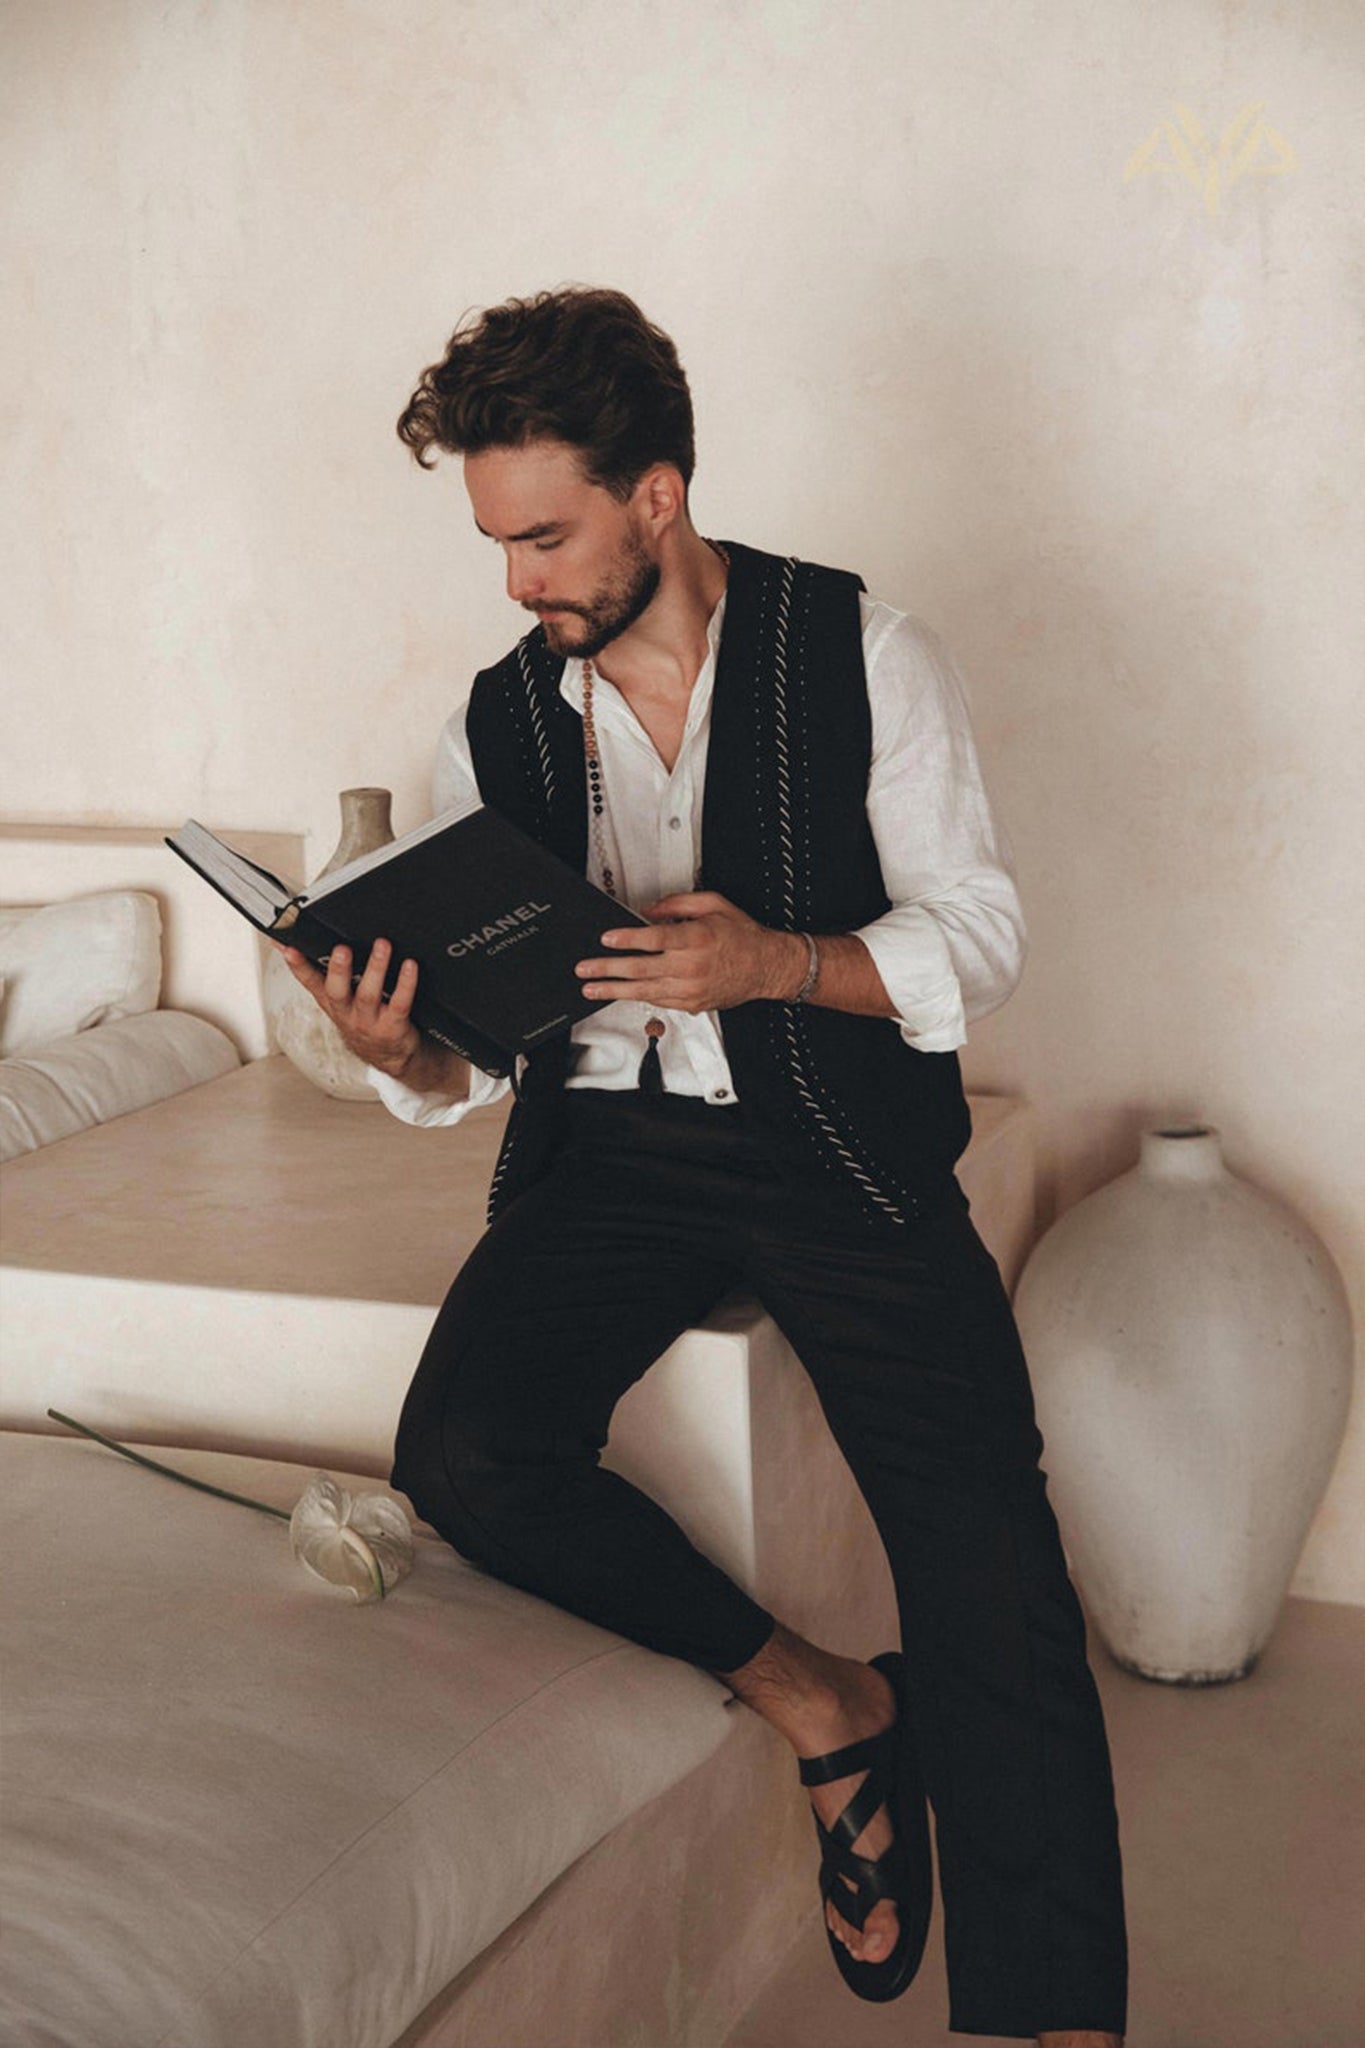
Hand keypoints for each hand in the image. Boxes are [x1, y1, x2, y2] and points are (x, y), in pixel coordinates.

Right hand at [274, 936, 421, 1077]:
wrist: (388, 1056)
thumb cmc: (363, 1020)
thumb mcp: (339, 1002)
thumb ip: (325, 974)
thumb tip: (309, 945)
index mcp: (331, 1003)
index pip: (309, 981)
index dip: (297, 965)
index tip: (288, 947)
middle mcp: (346, 1013)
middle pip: (336, 991)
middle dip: (337, 969)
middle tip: (341, 949)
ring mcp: (369, 1022)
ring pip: (368, 995)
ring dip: (375, 969)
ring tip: (382, 946)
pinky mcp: (393, 1027)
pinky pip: (400, 1003)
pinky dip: (406, 984)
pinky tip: (410, 966)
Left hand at [575, 892, 805, 1013]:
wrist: (767, 967)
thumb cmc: (742, 936)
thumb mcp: (713, 904)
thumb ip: (677, 904)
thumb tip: (646, 911)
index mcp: (696, 939)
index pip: (653, 940)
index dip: (626, 939)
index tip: (606, 939)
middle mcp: (691, 966)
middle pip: (640, 969)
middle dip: (607, 969)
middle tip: (584, 969)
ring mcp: (690, 989)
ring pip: (644, 991)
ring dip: (614, 990)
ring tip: (591, 989)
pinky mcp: (691, 1004)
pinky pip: (659, 1001)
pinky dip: (638, 997)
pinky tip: (620, 994)